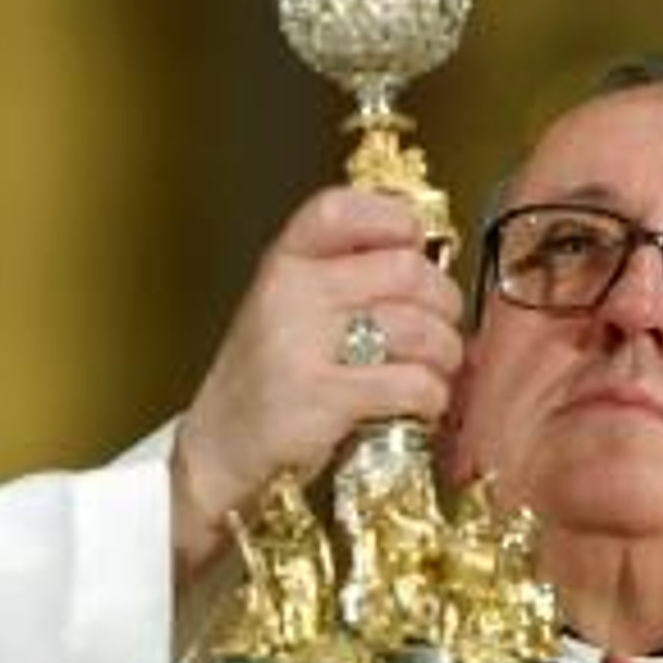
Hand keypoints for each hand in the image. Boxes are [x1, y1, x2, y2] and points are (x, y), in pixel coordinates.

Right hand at [172, 187, 463, 582]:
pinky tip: (421, 405)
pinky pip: (411, 382)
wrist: (216, 454)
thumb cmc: (266, 382)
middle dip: (443, 302)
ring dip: (445, 354)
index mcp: (281, 263)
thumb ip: (342, 278)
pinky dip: (432, 397)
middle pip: (404, 270)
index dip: (394, 218)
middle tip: (443, 326)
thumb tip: (430, 260)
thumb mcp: (287, 310)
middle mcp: (290, 292)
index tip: (415, 244)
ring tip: (436, 370)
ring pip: (417, 328)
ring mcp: (302, 344)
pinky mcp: (322, 397)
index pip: (341, 209)